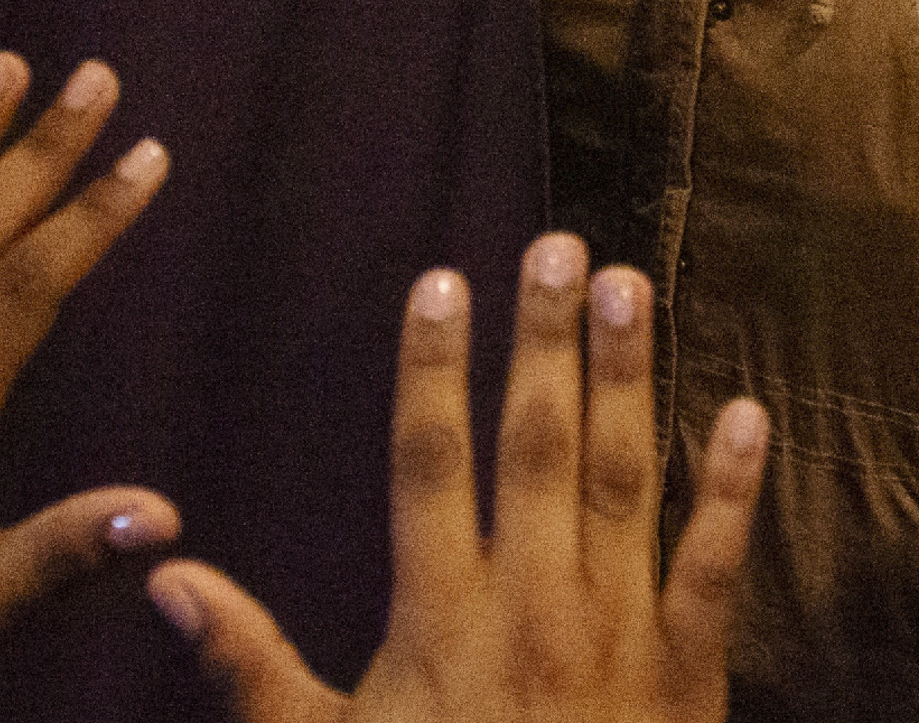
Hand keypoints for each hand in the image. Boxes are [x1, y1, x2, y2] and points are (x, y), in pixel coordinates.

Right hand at [149, 246, 767, 722]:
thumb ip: (248, 665)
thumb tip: (169, 575)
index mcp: (440, 619)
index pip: (431, 465)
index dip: (434, 371)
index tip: (443, 281)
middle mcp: (532, 607)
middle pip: (538, 447)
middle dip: (544, 341)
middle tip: (558, 243)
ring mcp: (617, 634)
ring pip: (628, 481)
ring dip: (630, 378)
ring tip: (629, 283)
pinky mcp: (689, 673)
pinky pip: (716, 567)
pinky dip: (736, 490)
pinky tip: (749, 410)